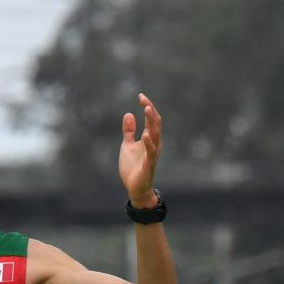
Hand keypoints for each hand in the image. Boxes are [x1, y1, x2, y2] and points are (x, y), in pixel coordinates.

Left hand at [119, 93, 161, 207]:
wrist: (134, 188)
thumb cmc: (133, 167)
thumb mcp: (127, 146)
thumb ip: (129, 131)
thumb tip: (129, 113)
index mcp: (149, 139)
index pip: (151, 120)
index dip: (147, 107)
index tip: (140, 95)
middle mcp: (154, 144)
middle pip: (155, 123)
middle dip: (150, 110)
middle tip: (144, 99)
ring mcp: (153, 154)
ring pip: (155, 135)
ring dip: (152, 122)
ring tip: (147, 109)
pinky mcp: (149, 164)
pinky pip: (151, 152)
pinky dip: (149, 143)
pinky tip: (146, 134)